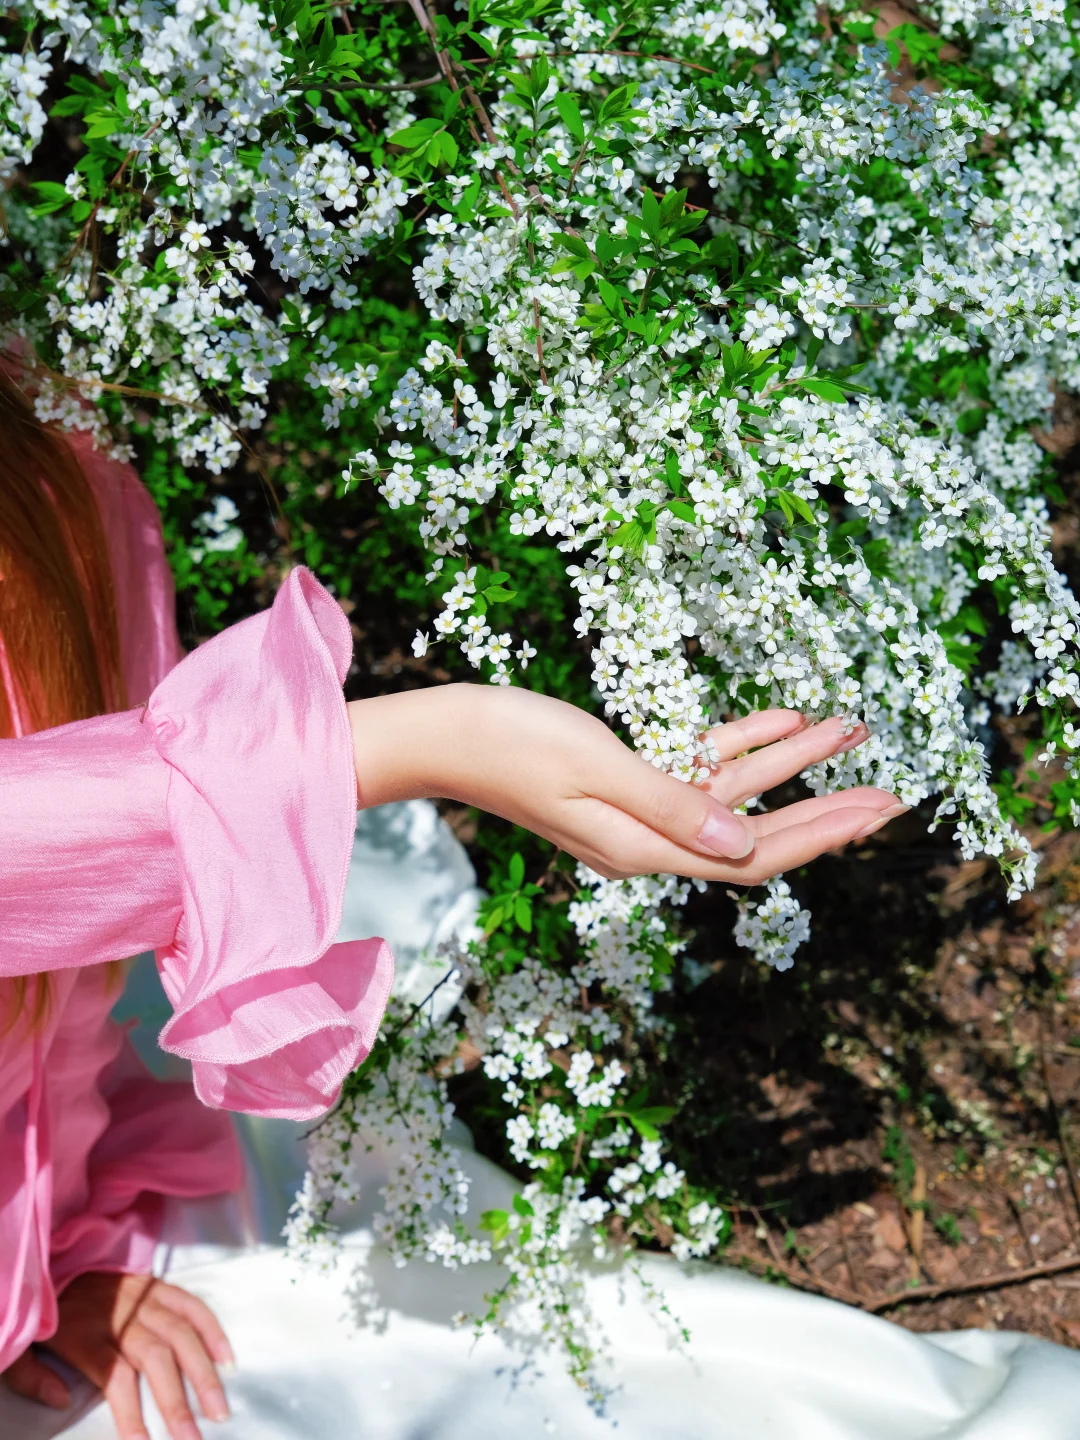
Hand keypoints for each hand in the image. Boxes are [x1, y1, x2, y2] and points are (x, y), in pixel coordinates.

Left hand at [2, 1271, 233, 1439]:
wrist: (57, 1258)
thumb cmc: (44, 1315)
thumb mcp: (20, 1348)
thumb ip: (33, 1378)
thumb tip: (60, 1401)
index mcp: (85, 1333)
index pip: (114, 1376)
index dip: (130, 1411)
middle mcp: (121, 1314)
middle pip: (155, 1357)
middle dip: (176, 1401)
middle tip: (193, 1437)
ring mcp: (144, 1296)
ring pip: (180, 1333)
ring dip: (203, 1372)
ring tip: (218, 1409)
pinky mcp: (158, 1284)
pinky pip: (191, 1304)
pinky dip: (211, 1330)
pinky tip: (226, 1360)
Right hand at [348, 685, 905, 881]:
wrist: (439, 733)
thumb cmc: (505, 741)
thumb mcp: (594, 765)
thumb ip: (672, 803)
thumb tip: (744, 845)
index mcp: (643, 846)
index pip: (753, 852)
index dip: (821, 833)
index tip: (878, 812)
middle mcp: (648, 837)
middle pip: (756, 830)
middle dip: (826, 807)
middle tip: (893, 790)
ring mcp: (637, 808)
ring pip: (733, 791)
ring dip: (791, 764)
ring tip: (849, 729)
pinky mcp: (623, 778)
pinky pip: (697, 766)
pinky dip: (740, 744)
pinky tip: (782, 720)